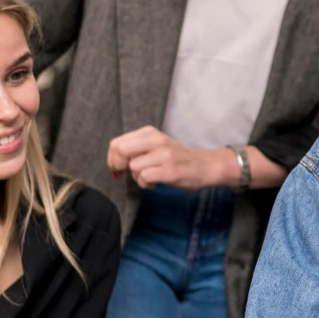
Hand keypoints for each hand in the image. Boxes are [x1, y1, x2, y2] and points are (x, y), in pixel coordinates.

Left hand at [107, 126, 225, 190]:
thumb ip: (136, 148)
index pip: (117, 142)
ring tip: (150, 177)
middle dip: (119, 165)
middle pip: (120, 150)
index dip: (113, 158)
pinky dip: (146, 184)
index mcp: (150, 132)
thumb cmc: (177, 158)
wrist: (206, 166)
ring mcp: (164, 155)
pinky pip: (145, 178)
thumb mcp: (156, 145)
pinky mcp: (170, 170)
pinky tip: (156, 183)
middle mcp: (157, 140)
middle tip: (129, 173)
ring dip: (137, 178)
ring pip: (133, 167)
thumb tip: (114, 162)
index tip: (120, 167)